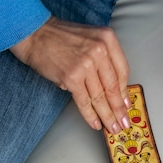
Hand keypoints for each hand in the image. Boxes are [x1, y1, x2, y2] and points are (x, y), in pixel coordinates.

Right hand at [11, 17, 130, 132]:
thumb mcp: (91, 39)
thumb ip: (104, 59)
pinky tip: (96, 124)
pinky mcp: (72, 78)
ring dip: (107, 116)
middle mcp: (99, 51)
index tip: (127, 105)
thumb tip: (116, 91)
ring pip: (100, 97)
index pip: (122, 71)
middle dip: (119, 109)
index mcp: (108, 39)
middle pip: (113, 87)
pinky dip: (91, 115)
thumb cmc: (61, 38)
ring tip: (112, 128)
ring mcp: (86, 65)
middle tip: (124, 123)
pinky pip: (85, 102)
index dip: (125, 92)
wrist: (35, 34)